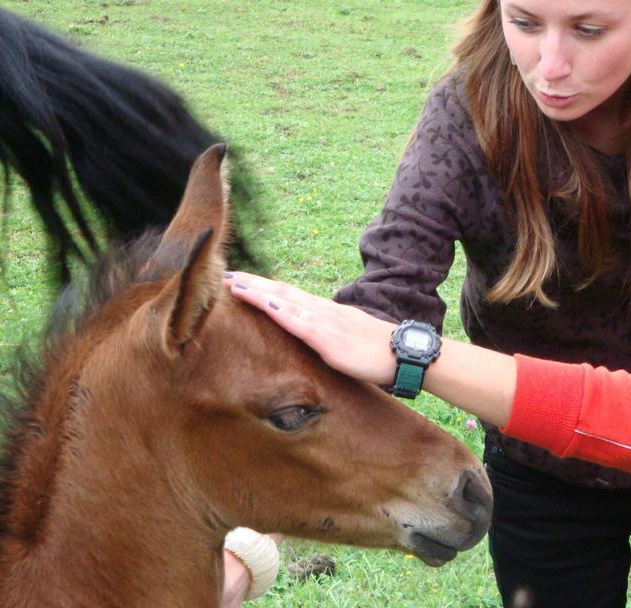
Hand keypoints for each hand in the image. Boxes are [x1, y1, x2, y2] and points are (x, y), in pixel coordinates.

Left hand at [224, 272, 397, 386]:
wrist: (405, 355)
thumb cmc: (381, 352)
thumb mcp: (348, 341)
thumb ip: (330, 337)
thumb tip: (315, 340)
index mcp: (327, 312)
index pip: (289, 295)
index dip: (264, 287)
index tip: (240, 281)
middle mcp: (323, 311)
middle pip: (282, 292)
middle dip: (253, 283)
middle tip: (225, 275)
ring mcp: (326, 323)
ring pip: (285, 302)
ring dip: (258, 293)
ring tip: (233, 284)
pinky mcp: (329, 340)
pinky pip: (299, 323)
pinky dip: (279, 312)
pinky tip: (263, 304)